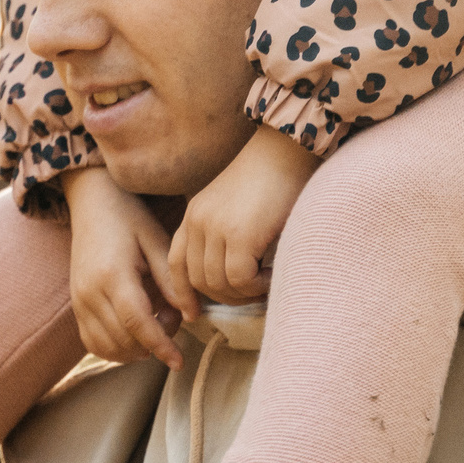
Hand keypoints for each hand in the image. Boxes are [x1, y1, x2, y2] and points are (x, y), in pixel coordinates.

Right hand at [63, 166, 194, 367]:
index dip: (160, 345)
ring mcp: (79, 301)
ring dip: (136, 348)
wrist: (93, 203)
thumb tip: (191, 315)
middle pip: (123, 340)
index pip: (137, 322)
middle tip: (172, 316)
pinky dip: (116, 349)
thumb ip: (171, 279)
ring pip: (107, 347)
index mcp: (112, 274)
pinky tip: (135, 332)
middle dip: (153, 343)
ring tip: (154, 320)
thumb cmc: (129, 217)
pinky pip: (93, 343)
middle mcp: (90, 292)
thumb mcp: (156, 240)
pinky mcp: (76, 306)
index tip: (179, 361)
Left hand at [170, 128, 316, 304]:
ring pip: (220, 284)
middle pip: (200, 281)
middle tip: (255, 292)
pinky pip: (240, 280)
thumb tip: (232, 279)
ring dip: (246, 292)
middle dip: (227, 297)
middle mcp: (197, 222)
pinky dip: (258, 286)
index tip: (194, 314)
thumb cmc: (271, 178)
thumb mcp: (236, 207)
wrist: (286, 149)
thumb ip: (226, 235)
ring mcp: (215, 228)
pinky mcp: (239, 234)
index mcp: (194, 215)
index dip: (183, 293)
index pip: (176, 263)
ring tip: (267, 279)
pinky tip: (273, 272)